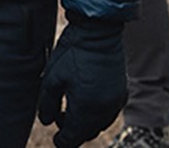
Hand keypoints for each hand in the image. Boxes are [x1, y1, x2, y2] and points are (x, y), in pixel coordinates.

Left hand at [37, 16, 127, 147]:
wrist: (99, 32)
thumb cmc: (72, 53)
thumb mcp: (52, 78)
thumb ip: (47, 104)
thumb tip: (47, 122)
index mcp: (87, 108)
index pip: (74, 137)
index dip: (62, 141)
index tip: (55, 139)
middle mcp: (105, 109)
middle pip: (87, 133)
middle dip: (73, 132)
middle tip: (59, 118)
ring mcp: (116, 101)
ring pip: (99, 124)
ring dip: (85, 123)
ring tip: (70, 108)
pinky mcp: (122, 92)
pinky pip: (109, 113)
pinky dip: (97, 113)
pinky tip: (85, 100)